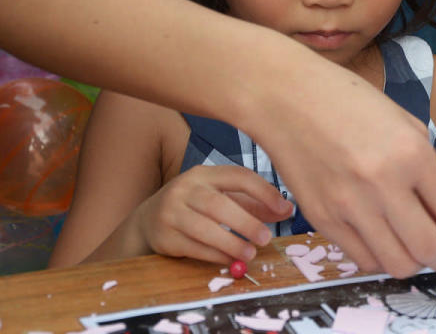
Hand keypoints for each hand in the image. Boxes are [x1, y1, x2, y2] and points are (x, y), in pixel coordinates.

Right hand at [133, 165, 291, 262]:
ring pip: (203, 227)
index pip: (238, 176)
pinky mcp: (164, 236)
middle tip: (266, 238)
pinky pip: (192, 247)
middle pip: (217, 204)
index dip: (263, 191)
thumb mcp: (220, 196)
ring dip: (230, 242)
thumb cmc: (195, 206)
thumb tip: (287, 210)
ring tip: (251, 253)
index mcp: (205, 174)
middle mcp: (185, 188)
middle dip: (245, 222)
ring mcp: (171, 212)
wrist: (148, 220)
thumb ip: (253, 203)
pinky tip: (230, 260)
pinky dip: (214, 255)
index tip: (284, 208)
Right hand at [254, 45, 435, 278]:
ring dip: (415, 265)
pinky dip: (380, 258)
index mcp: (411, 153)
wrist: (286, 97)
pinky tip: (384, 243)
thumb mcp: (403, 123)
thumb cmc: (348, 102)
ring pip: (397, 264)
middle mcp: (383, 184)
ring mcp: (349, 206)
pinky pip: (362, 259)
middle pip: (430, 249)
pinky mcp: (322, 220)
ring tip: (416, 252)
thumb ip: (427, 169)